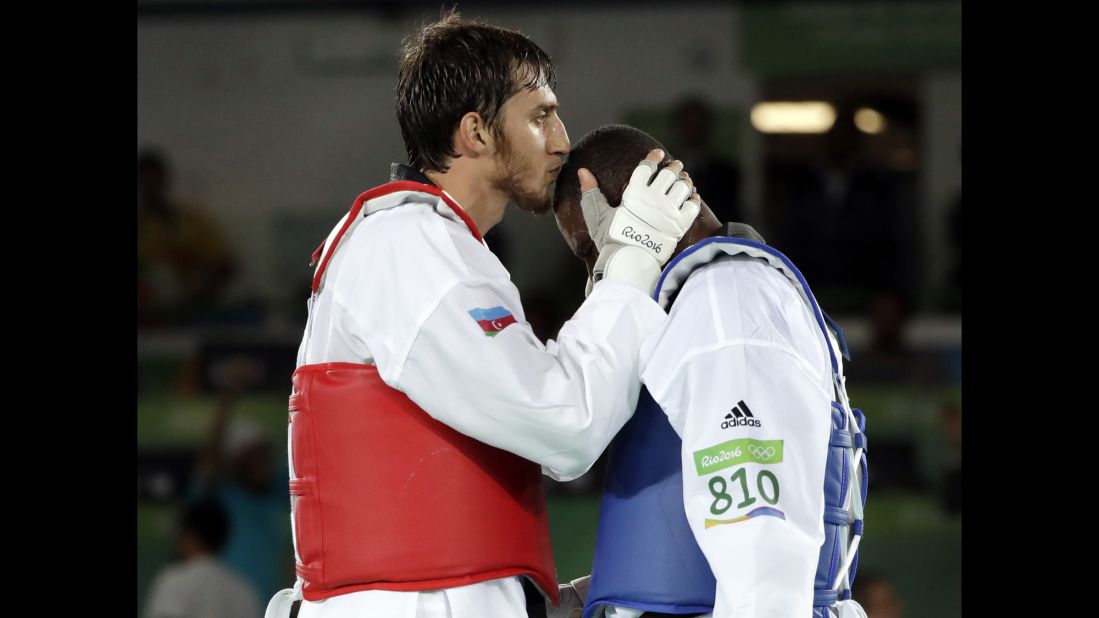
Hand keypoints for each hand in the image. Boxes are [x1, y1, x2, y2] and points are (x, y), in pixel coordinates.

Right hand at [579, 150, 700, 293]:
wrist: (628, 263)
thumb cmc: (610, 239)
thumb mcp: (596, 215)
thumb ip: (590, 192)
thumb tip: (583, 172)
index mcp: (634, 193)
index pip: (647, 167)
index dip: (653, 158)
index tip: (658, 153)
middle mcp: (654, 198)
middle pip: (669, 174)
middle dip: (673, 167)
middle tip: (675, 165)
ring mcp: (669, 212)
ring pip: (683, 187)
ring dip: (684, 181)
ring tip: (684, 179)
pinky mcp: (679, 226)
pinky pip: (693, 207)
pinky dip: (693, 199)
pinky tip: (692, 197)